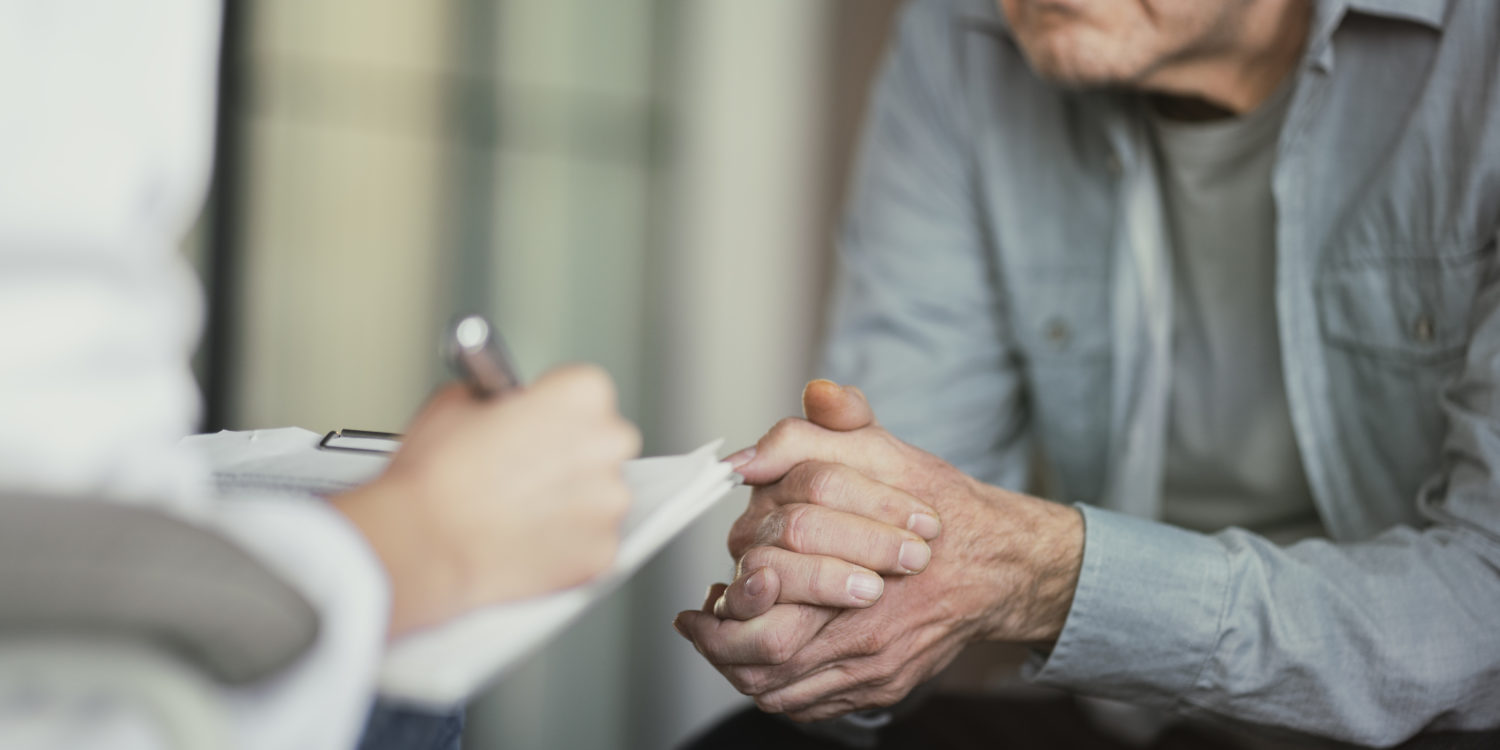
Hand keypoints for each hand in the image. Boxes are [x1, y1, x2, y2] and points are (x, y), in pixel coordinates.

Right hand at [335, 364, 640, 636]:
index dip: (553, 409)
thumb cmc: (436, 478)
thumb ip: (496, 397)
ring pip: (600, 496)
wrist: (422, 546)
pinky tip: (526, 539)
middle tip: (525, 468)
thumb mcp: (456, 401)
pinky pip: (592, 542)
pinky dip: (566, 545)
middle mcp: (608, 444)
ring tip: (519, 510)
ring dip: (571, 501)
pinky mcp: (601, 552)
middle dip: (571, 454)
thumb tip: (501, 407)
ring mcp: (609, 503)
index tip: (536, 423)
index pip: (585, 392)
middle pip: (603, 442)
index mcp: (581, 395)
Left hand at [674, 380, 1082, 720]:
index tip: (701, 599)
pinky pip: (812, 705)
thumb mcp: (884, 449)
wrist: (998, 561)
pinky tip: (762, 663)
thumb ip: (821, 431)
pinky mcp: (883, 686)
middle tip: (697, 627)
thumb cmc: (937, 504)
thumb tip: (761, 443)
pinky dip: (779, 689)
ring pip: (783, 687)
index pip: (767, 594)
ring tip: (719, 645)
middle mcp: (865, 627)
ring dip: (742, 668)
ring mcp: (875, 665)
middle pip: (766, 655)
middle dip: (721, 644)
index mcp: (856, 567)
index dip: (727, 602)